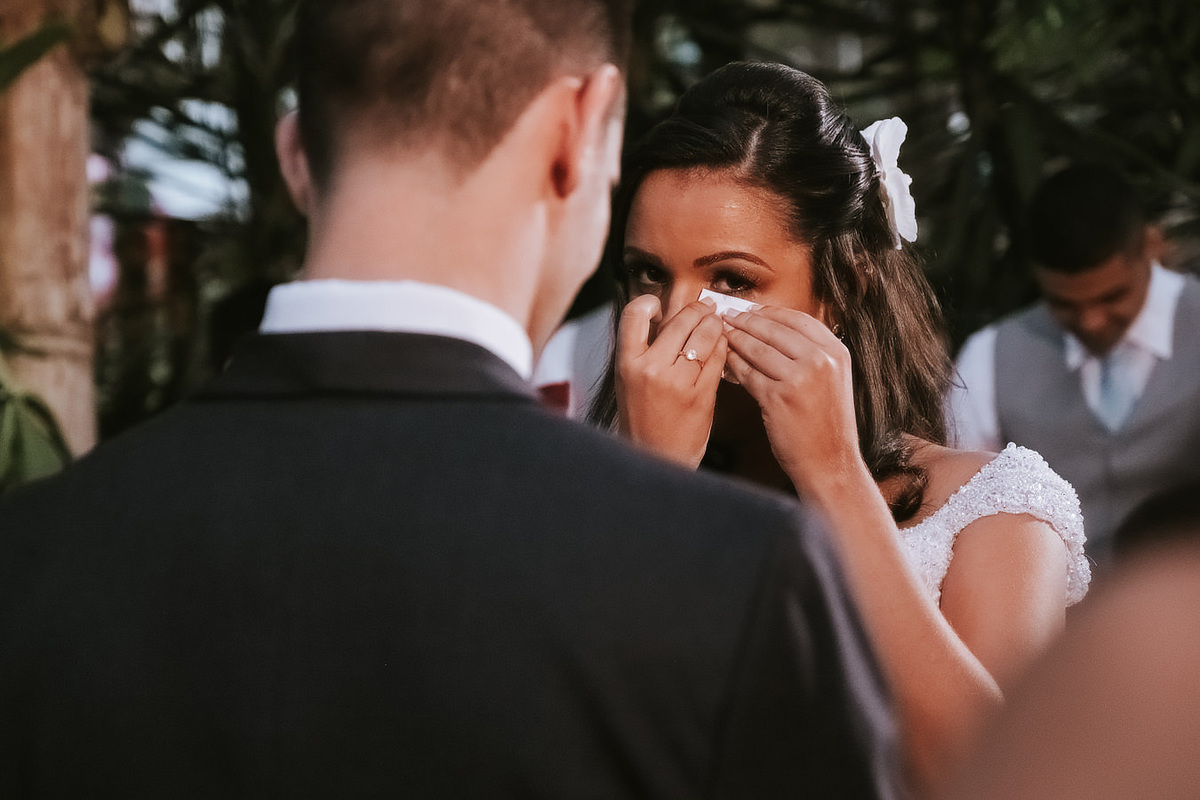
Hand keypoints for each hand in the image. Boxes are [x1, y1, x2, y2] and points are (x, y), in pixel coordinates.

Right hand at [615, 295, 727, 467]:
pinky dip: (723, 346)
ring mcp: (678, 382)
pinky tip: (722, 345)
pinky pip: (718, 359)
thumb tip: (668, 317)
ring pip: (704, 336)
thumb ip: (643, 350)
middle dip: (698, 310)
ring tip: (716, 322)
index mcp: (627, 363)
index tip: (661, 307)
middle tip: (706, 307)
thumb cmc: (642, 417)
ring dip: (714, 324)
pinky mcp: (702, 395)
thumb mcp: (629, 380)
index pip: (634, 314)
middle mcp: (651, 369)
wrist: (655, 457)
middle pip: (680, 321)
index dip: (650, 302)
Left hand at [723, 307, 866, 498]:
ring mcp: (799, 378)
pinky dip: (733, 365)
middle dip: (745, 321)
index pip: (797, 319)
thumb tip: (775, 330)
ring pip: (757, 349)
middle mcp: (820, 361)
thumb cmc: (826, 425)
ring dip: (735, 339)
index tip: (750, 309)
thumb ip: (812, 354)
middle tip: (725, 316)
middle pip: (774, 329)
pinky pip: (747, 373)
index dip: (769, 312)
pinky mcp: (778, 397)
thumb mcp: (831, 380)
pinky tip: (723, 361)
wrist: (831, 463)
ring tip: (720, 334)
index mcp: (835, 352)